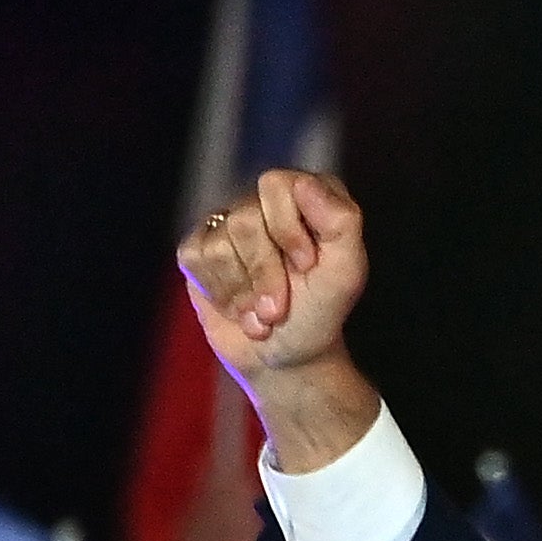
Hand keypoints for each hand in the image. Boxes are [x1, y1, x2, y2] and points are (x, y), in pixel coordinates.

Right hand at [173, 168, 381, 469]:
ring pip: (219, 244)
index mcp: (306, 196)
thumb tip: (303, 182)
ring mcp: (227, 223)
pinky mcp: (199, 248)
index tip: (306, 266)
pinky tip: (239, 307)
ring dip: (244, 292)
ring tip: (262, 313)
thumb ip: (342, 222)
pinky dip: (222, 294)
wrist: (285, 357)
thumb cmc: (319, 313)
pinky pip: (195, 258)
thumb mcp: (346, 273)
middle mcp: (263, 202)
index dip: (288, 230)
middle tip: (280, 307)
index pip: (278, 185)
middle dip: (265, 274)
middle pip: (244, 220)